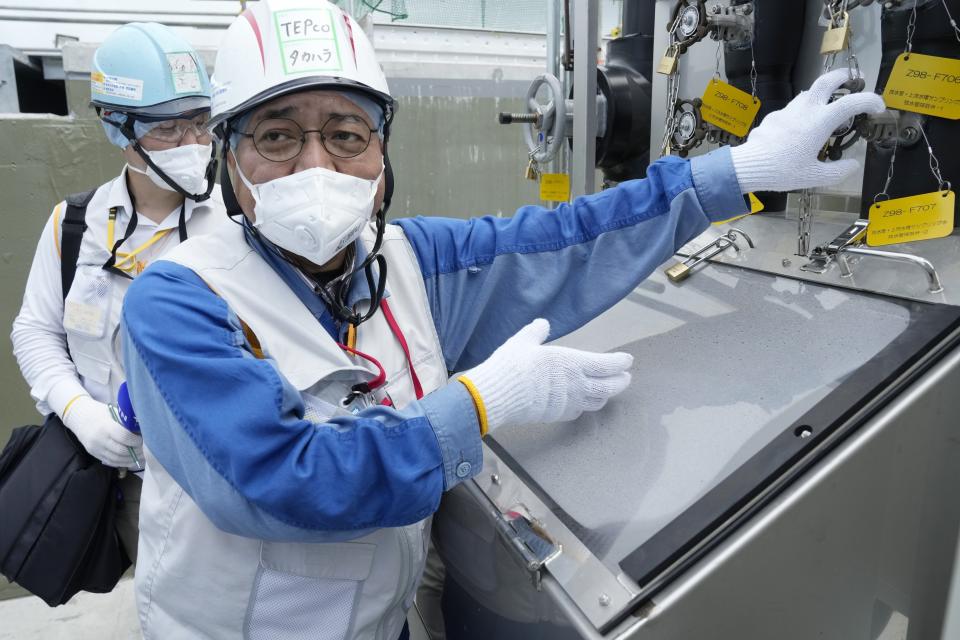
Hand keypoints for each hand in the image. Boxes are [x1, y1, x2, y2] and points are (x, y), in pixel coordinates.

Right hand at [62, 396, 143, 469]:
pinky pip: (111, 462)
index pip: (124, 437)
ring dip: (131, 460)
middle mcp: (99, 440)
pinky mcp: (94, 454)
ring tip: (142, 457)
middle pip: (121, 451)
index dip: (136, 440)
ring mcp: (96, 449)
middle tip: (147, 450)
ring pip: (117, 459)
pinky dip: (123, 463)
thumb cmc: (100, 412)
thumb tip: (144, 430)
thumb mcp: (114, 413)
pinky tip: (132, 460)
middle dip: (136, 452)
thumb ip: (126, 422)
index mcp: (105, 427)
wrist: (79, 417)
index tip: (145, 439)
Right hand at [459, 319, 632, 432]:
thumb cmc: (512, 365)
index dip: (620, 363)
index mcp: (571, 363)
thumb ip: (536, 332)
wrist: (498, 395)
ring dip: (605, 396)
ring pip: (596, 403)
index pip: (605, 365)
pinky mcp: (556, 415)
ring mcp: (567, 403)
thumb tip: (542, 324)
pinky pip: (577, 412)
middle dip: (621, 382)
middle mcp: (575, 385)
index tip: (627, 361)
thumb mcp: (523, 341)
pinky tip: (581, 404)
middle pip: (608, 387)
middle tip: (626, 378)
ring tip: (607, 391)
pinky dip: (584, 407)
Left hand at [730, 69, 885, 193]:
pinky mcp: (773, 117)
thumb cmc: (783, 171)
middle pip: (827, 80)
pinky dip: (802, 112)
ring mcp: (787, 111)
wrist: (749, 166)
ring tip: (827, 106)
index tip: (878, 107)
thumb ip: (838, 171)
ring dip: (821, 94)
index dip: (870, 100)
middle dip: (844, 76)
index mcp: (820, 121)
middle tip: (854, 79)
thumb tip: (852, 165)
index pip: (852, 102)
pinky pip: (792, 109)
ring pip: (808, 93)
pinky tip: (799, 128)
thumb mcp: (815, 176)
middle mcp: (805, 110)